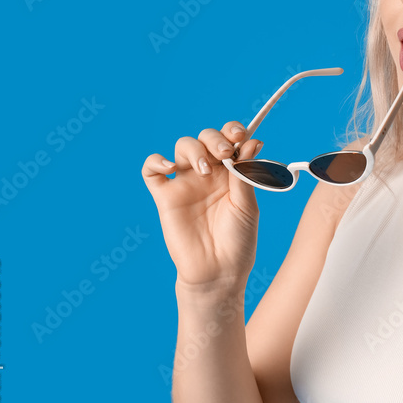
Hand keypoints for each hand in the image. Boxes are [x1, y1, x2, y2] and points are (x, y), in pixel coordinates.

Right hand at [142, 121, 263, 288]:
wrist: (219, 271)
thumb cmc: (238, 240)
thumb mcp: (247, 205)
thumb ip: (245, 174)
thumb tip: (251, 142)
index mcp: (233, 173)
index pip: (230, 140)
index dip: (233, 131)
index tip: (241, 137)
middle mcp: (210, 174)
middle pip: (206, 138)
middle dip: (215, 138)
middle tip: (225, 153)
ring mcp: (186, 183)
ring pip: (183, 147)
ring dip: (194, 149)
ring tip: (206, 170)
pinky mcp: (165, 197)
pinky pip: (151, 170)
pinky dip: (156, 161)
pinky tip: (170, 168)